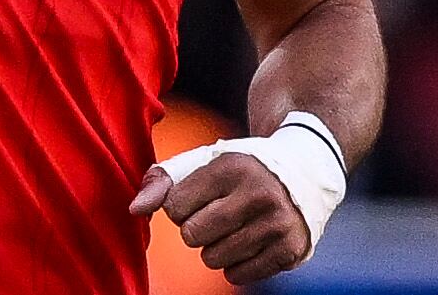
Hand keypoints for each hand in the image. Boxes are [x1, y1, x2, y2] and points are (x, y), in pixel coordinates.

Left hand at [131, 148, 310, 283]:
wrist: (303, 171)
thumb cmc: (240, 168)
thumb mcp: (204, 161)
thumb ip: (163, 180)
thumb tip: (134, 209)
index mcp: (231, 167)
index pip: (175, 206)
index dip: (179, 206)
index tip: (197, 196)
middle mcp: (257, 195)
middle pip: (192, 236)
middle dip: (194, 229)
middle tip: (214, 213)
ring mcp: (276, 225)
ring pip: (213, 259)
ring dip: (215, 247)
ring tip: (233, 226)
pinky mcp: (289, 251)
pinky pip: (238, 276)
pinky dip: (235, 264)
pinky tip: (249, 240)